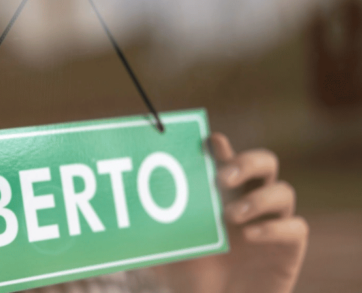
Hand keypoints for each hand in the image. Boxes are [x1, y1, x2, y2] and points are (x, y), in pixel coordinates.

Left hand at [157, 133, 308, 292]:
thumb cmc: (190, 275)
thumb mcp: (164, 253)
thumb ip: (147, 234)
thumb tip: (119, 223)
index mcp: (221, 191)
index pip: (225, 157)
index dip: (220, 146)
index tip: (209, 141)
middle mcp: (250, 198)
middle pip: (264, 162)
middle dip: (246, 161)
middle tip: (223, 175)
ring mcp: (272, 221)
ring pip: (284, 191)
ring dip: (259, 198)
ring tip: (232, 215)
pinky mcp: (289, 247)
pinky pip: (295, 228)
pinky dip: (274, 228)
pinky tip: (250, 235)